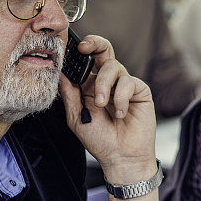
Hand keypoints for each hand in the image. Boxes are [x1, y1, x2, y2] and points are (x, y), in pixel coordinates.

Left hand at [58, 34, 156, 184]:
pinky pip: (129, 82)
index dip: (79, 52)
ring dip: (105, 85)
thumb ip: (69, 94)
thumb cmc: (99, 140)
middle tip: (85, 48)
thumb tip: (60, 72)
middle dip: (95, 44)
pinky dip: (121, 98)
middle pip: (103, 51)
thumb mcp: (76, 117)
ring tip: (102, 104)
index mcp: (91, 86)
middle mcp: (108, 81)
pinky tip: (121, 114)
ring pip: (113, 66)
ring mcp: (124, 85)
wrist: (121, 157)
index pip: (85, 61)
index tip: (72, 48)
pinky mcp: (140, 90)